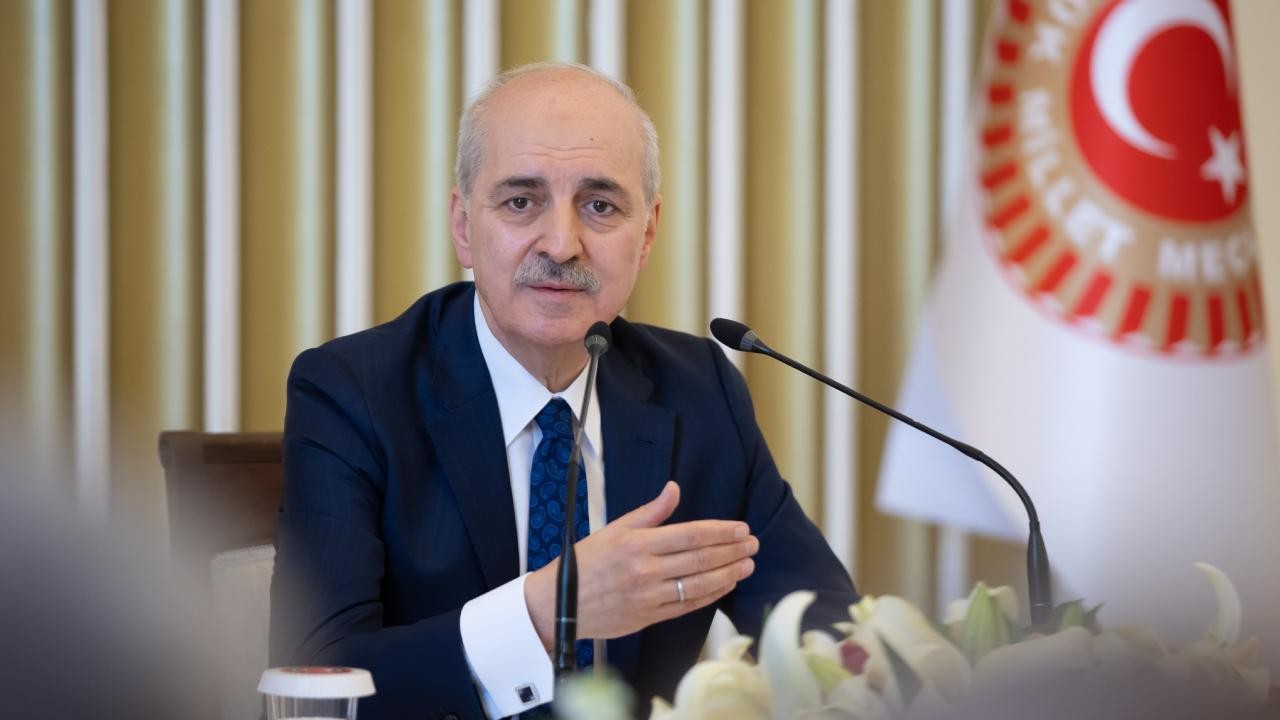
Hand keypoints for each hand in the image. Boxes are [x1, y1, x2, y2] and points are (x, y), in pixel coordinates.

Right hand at [524, 481, 757, 649]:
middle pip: (700, 559)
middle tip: (753, 545)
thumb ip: (650, 512)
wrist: (559, 604)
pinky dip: (711, 595)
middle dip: (732, 551)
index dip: (721, 532)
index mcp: (638, 543)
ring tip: (747, 565)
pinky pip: (688, 606)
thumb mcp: (615, 529)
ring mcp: (649, 596)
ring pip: (699, 584)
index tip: (741, 529)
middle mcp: (646, 570)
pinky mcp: (650, 617)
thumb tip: (674, 489)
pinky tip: (725, 585)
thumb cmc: (585, 562)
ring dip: (728, 574)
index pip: (691, 535)